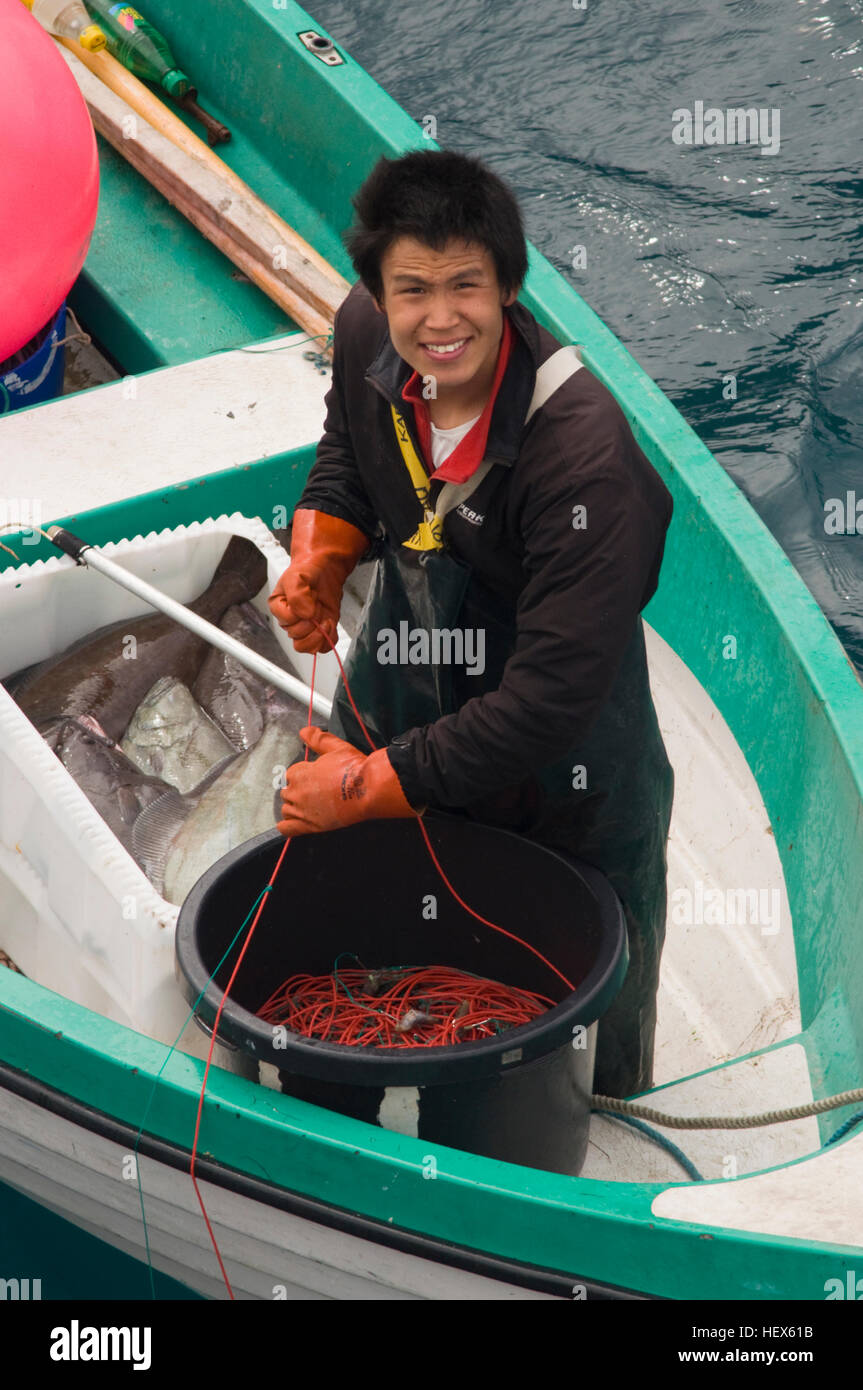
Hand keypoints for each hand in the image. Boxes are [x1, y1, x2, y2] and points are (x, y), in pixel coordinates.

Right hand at [267, 564, 337, 654]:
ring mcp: (305, 628)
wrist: (324, 569)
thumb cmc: (307, 571)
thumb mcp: (297, 576)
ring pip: (307, 647)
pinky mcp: (319, 631)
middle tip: (318, 604)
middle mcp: (289, 620)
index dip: (301, 612)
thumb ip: (297, 595)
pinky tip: (330, 623)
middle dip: (312, 620)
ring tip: (325, 619)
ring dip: (319, 634)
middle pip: (296, 635)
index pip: (286, 621)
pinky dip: (329, 638)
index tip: (310, 597)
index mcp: (278, 607)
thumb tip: (305, 614)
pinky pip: (322, 647)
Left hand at [277, 727, 415, 835]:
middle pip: (288, 792)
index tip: (314, 777)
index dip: (303, 775)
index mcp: (299, 772)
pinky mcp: (309, 825)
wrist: (368, 789)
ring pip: (287, 809)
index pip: (291, 774)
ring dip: (295, 807)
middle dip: (299, 791)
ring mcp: (302, 810)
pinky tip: (293, 824)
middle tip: (316, 791)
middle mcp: (297, 792)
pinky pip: (287, 829)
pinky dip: (287, 827)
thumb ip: (318, 739)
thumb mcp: (337, 747)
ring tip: (310, 806)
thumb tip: (305, 732)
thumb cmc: (354, 769)